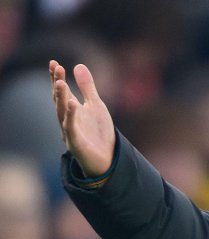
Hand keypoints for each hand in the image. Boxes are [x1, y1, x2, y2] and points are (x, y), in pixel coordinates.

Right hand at [49, 60, 115, 176]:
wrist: (107, 158)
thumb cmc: (99, 132)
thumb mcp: (96, 105)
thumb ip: (87, 87)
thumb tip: (78, 65)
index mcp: (72, 109)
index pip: (62, 91)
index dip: (57, 77)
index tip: (54, 63)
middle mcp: (67, 119)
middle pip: (60, 100)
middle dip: (58, 84)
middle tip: (57, 68)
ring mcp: (69, 131)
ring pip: (62, 113)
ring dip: (61, 98)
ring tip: (61, 83)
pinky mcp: (75, 143)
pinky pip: (71, 128)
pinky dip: (71, 116)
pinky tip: (72, 104)